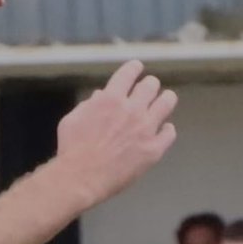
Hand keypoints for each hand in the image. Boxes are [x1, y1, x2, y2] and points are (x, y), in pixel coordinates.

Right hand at [54, 60, 176, 204]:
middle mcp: (131, 109)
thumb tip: (101, 96)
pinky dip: (167, 129)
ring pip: (167, 103)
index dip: (134, 68)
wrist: (82, 176)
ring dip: (166, 98)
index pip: (129, 73)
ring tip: (166, 99)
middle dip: (149, 84)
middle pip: (151, 85)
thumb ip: (89, 105)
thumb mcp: (73, 118)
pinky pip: (169, 132)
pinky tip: (164, 129)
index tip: (136, 67)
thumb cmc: (72, 147)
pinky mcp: (153, 149)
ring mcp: (145, 129)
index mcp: (110, 98)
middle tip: (149, 86)